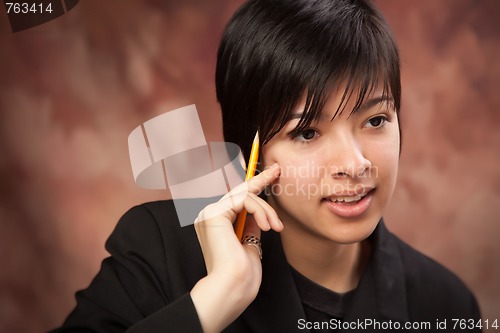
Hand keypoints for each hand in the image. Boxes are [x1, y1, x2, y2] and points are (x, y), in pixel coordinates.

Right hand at [190, 163, 281, 332]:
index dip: (254, 185)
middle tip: (278, 169)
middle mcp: (209, 216)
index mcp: (215, 224)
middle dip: (262, 180)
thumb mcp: (251, 245)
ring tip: (276, 227)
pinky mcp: (214, 213)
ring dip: (266, 210)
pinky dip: (260, 210)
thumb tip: (259, 214)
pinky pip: (244, 200)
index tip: (271, 174)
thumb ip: (251, 227)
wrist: (231, 287)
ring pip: (246, 196)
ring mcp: (209, 213)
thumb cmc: (241, 275)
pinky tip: (267, 226)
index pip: (237, 200)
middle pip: (240, 192)